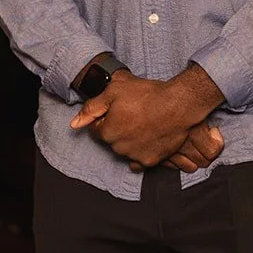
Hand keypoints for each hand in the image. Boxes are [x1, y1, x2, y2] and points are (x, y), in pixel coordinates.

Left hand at [69, 66, 224, 169]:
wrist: (179, 105)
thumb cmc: (147, 95)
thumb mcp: (114, 91)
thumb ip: (91, 108)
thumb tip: (74, 124)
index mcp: (106, 131)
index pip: (96, 128)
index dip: (106, 116)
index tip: (119, 109)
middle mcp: (118, 148)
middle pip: (111, 139)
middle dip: (118, 128)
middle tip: (134, 113)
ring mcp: (135, 156)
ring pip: (125, 149)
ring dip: (130, 140)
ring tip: (144, 123)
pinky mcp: (151, 161)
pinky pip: (140, 160)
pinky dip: (142, 151)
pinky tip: (149, 138)